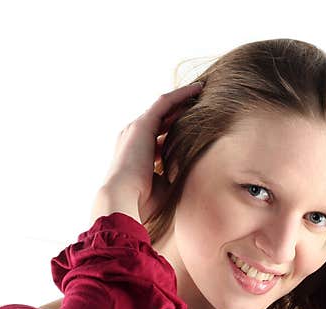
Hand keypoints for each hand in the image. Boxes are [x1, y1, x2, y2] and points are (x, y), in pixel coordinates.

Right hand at [98, 81, 203, 222]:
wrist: (123, 200)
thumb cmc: (142, 202)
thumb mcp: (163, 188)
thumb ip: (175, 178)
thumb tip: (194, 176)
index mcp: (136, 155)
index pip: (159, 138)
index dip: (176, 131)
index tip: (196, 127)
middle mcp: (134, 138)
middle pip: (161, 119)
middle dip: (180, 111)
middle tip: (202, 104)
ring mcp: (136, 129)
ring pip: (163, 107)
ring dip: (182, 98)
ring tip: (202, 91)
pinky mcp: (143, 124)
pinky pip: (164, 102)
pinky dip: (181, 94)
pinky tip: (197, 89)